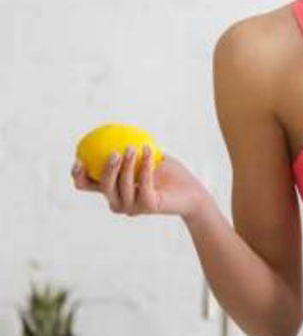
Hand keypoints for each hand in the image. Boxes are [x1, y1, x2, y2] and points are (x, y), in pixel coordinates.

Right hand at [71, 147, 207, 219]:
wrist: (192, 192)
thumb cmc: (168, 174)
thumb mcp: (147, 157)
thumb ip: (130, 147)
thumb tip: (115, 128)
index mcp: (113, 190)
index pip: (88, 186)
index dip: (78, 176)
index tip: (79, 160)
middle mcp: (119, 201)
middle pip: (103, 186)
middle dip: (106, 168)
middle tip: (113, 152)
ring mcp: (132, 207)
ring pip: (122, 185)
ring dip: (127, 164)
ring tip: (131, 147)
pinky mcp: (148, 207)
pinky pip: (144, 183)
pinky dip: (145, 165)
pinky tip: (148, 150)